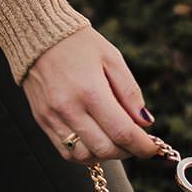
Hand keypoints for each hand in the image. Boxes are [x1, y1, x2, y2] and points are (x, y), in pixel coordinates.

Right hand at [22, 27, 158, 160]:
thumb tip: (145, 123)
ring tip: (115, 140)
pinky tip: (95, 140)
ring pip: (84, 156)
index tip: (153, 148)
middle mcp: (69, 108)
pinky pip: (66, 152)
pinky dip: (85, 154)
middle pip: (104, 149)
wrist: (37, 35)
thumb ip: (130, 92)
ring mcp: (53, 117)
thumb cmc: (78, 44)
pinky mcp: (42, 121)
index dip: (142, 146)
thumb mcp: (112, 58)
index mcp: (90, 90)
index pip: (122, 132)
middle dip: (127, 151)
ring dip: (105, 155)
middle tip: (136, 142)